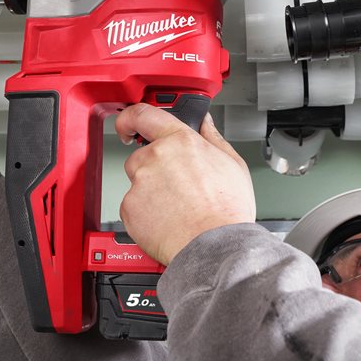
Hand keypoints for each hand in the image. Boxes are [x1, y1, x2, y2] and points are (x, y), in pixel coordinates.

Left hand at [114, 104, 255, 264]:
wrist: (214, 246)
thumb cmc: (227, 210)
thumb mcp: (232, 164)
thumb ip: (213, 138)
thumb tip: (205, 123)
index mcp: (181, 141)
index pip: (144, 114)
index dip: (130, 118)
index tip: (127, 125)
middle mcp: (156, 157)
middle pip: (141, 155)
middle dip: (153, 168)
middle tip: (175, 187)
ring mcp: (140, 182)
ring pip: (137, 182)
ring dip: (149, 191)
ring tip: (176, 208)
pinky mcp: (129, 207)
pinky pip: (132, 206)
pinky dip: (144, 213)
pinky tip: (166, 220)